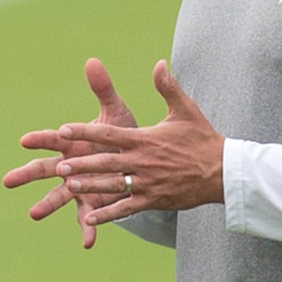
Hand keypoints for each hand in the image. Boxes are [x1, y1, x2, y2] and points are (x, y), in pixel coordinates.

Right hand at [3, 58, 136, 247]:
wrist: (141, 158)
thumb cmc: (122, 132)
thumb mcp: (115, 111)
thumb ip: (102, 89)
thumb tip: (92, 60)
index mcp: (72, 142)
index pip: (53, 139)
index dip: (40, 140)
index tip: (25, 140)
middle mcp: (70, 165)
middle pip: (44, 169)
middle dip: (26, 175)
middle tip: (7, 181)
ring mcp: (79, 185)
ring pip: (59, 196)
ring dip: (47, 205)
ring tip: (33, 214)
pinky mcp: (92, 202)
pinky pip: (88, 218)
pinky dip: (88, 230)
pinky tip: (88, 243)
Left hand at [52, 60, 223, 227]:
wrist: (223, 171)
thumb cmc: (202, 138)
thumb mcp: (185, 110)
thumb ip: (168, 87)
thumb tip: (159, 63)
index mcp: (145, 139)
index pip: (109, 134)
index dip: (85, 132)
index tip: (63, 129)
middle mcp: (143, 161)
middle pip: (106, 162)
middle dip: (82, 164)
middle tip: (59, 166)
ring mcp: (148, 183)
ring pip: (113, 186)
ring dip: (90, 187)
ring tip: (68, 186)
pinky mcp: (154, 200)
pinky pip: (126, 208)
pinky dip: (108, 214)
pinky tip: (89, 218)